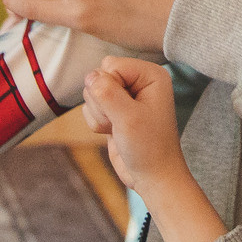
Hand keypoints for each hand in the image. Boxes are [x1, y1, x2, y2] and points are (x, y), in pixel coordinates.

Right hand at [81, 56, 189, 199]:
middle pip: (98, 76)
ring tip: (118, 127)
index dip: (108, 88)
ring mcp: (126, 95)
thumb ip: (107, 93)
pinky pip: (90, 107)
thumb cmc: (148, 147)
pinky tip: (113, 132)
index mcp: (150, 75)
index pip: (110, 65)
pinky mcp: (114, 110)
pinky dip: (97, 122)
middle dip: (101, 101)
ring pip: (91, 92)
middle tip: (121, 120)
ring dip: (99, 114)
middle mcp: (139, 81)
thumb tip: (90, 76)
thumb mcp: (128, 118)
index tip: (125, 110)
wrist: (151, 176)